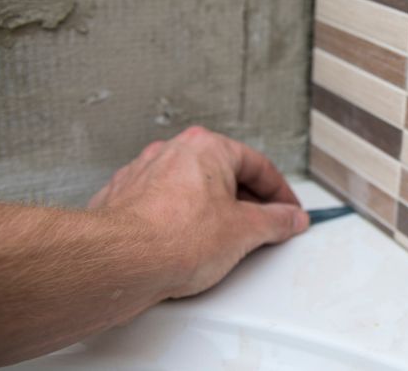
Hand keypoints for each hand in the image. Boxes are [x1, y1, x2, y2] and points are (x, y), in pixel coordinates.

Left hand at [87, 126, 308, 298]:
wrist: (119, 261)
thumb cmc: (173, 238)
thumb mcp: (245, 231)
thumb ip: (275, 221)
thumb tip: (288, 218)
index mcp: (207, 147)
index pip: (258, 166)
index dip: (280, 194)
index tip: (288, 213)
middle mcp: (172, 152)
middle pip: (223, 175)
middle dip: (245, 203)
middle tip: (261, 227)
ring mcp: (143, 174)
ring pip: (191, 190)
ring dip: (211, 212)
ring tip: (221, 242)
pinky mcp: (122, 199)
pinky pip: (163, 206)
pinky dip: (179, 222)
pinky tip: (186, 246)